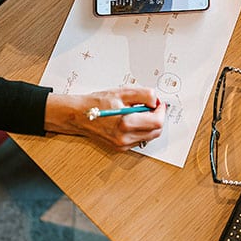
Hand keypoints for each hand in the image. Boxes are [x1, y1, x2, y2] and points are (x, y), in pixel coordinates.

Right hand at [44, 87, 165, 150]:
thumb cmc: (97, 102)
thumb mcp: (123, 92)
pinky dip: (141, 130)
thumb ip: (144, 95)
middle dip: (157, 118)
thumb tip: (156, 100)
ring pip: (149, 137)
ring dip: (150, 124)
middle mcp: (125, 138)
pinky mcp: (120, 148)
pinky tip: (132, 120)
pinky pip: (139, 139)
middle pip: (156, 132)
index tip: (158, 104)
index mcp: (126, 123)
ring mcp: (122, 144)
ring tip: (139, 112)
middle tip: (151, 107)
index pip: (157, 122)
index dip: (161, 111)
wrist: (79, 115)